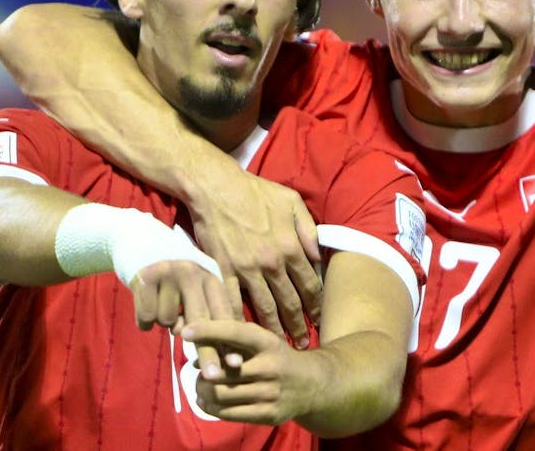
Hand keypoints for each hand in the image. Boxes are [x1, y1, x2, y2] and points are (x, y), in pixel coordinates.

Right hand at [130, 260, 235, 379]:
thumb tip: (220, 353)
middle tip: (212, 377)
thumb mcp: (196, 289)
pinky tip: (145, 302)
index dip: (229, 341)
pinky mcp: (145, 277)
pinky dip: (144, 320)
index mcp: (211, 278)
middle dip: (208, 352)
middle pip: (202, 321)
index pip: (223, 314)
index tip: (235, 366)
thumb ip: (209, 316)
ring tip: (161, 303)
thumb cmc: (174, 277)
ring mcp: (169, 273)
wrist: (140, 242)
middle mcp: (194, 273)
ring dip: (163, 323)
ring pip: (168, 321)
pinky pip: (146, 318)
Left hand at [183, 319, 315, 425]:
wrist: (312, 385)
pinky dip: (211, 408)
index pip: (236, 333)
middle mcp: (270, 367)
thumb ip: (233, 343)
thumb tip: (197, 351)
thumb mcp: (263, 342)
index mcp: (268, 343)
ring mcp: (270, 393)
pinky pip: (229, 414)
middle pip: (222, 372)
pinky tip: (207, 402)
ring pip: (221, 395)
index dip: (210, 330)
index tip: (186, 331)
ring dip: (203, 392)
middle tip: (198, 374)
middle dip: (202, 374)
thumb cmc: (278, 358)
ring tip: (201, 388)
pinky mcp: (268, 414)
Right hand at [187, 164, 321, 349]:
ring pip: (265, 309)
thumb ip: (308, 230)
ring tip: (282, 347)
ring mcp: (246, 269)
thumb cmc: (255, 192)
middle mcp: (272, 262)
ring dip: (275, 331)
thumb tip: (319, 256)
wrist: (215, 187)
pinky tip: (245, 337)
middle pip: (291, 303)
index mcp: (291, 246)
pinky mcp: (222, 271)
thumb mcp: (292, 202)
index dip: (316, 306)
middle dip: (300, 326)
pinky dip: (240, 323)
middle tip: (305, 345)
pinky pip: (232, 303)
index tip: (319, 321)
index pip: (310, 285)